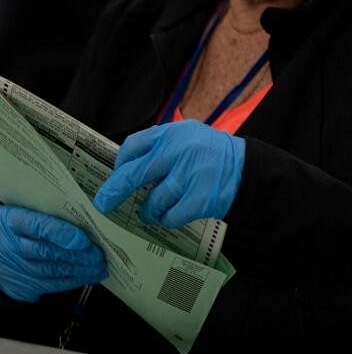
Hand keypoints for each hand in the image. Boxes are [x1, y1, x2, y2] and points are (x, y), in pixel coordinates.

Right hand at [0, 205, 107, 302]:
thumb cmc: (14, 230)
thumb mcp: (19, 213)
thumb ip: (43, 215)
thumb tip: (80, 219)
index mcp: (6, 219)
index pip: (35, 226)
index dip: (60, 234)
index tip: (83, 240)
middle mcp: (7, 244)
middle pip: (45, 251)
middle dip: (75, 254)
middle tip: (97, 253)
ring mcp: (15, 267)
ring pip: (51, 269)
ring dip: (79, 268)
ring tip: (98, 265)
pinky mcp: (24, 284)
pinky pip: (52, 284)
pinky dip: (73, 280)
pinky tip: (89, 276)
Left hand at [92, 120, 244, 227]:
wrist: (249, 170)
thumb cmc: (209, 156)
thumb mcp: (185, 138)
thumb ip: (158, 148)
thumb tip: (123, 170)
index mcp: (172, 133)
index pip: (133, 146)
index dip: (120, 163)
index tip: (115, 175)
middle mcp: (179, 151)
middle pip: (133, 175)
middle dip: (114, 192)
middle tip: (103, 203)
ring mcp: (190, 175)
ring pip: (152, 201)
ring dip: (148, 211)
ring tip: (150, 212)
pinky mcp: (201, 199)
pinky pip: (169, 216)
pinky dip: (165, 220)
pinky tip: (168, 216)